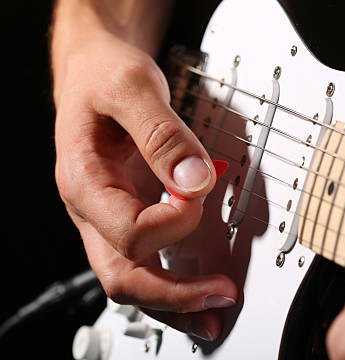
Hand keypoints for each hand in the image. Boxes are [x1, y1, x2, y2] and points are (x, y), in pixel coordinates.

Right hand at [53, 29, 236, 340]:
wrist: (93, 68)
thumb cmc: (105, 74)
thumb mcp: (132, 87)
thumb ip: (163, 135)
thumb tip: (194, 183)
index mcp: (84, 179)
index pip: (128, 231)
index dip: (172, 223)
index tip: (201, 195)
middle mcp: (92, 208)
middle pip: (123, 276)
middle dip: (174, 294)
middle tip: (221, 295)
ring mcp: (108, 216)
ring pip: (132, 279)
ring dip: (173, 303)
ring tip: (213, 314)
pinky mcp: (126, 213)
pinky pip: (144, 261)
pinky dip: (171, 282)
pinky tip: (197, 290)